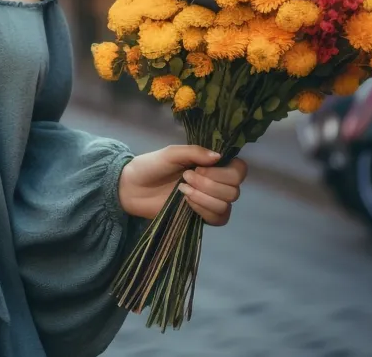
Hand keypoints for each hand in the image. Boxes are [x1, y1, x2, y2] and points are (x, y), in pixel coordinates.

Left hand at [118, 145, 247, 225]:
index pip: (239, 170)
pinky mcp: (201, 217)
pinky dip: (204, 210)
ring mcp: (210, 201)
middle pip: (234, 189)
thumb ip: (195, 152)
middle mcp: (216, 183)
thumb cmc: (152, 166)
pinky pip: (218, 219)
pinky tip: (186, 202)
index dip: (224, 171)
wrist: (132, 188)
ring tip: (182, 189)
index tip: (201, 167)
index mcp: (212, 164)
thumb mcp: (172, 153)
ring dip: (204, 196)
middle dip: (209, 184)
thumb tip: (218, 156)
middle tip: (186, 177)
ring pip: (226, 205)